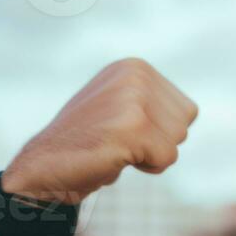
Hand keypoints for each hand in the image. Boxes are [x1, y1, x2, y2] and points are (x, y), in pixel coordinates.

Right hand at [2, 58, 198, 203]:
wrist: (43, 168)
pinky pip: (166, 158)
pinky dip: (147, 167)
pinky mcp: (132, 126)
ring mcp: (133, 98)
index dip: (161, 132)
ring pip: (177, 141)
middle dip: (159, 143)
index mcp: (135, 67)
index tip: (125, 130)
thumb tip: (191, 111)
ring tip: (116, 148)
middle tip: (119, 142)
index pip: (187, 111)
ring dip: (151, 155)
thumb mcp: (121, 108)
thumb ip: (153, 102)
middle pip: (185, 124)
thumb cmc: (87, 143)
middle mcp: (135, 75)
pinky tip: (114, 157)